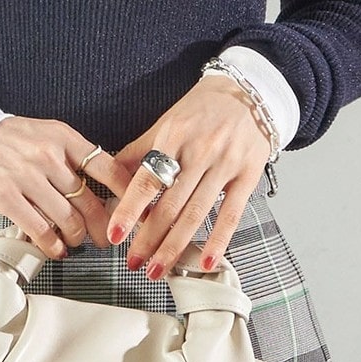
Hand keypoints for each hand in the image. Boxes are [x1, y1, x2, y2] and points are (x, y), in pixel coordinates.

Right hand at [0, 114, 132, 259]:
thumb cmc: (11, 139)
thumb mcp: (47, 134)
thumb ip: (73, 155)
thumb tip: (104, 186)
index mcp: (63, 137)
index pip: (106, 167)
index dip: (126, 193)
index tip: (135, 210)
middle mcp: (48, 155)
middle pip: (89, 200)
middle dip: (103, 227)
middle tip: (107, 238)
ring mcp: (26, 176)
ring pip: (67, 219)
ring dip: (77, 238)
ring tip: (78, 242)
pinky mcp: (5, 196)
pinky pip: (39, 229)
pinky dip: (52, 245)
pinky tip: (57, 250)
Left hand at [106, 76, 269, 278]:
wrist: (250, 92)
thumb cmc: (202, 108)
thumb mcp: (166, 122)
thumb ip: (139, 150)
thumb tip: (110, 177)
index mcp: (174, 136)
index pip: (147, 180)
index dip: (129, 210)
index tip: (115, 234)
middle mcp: (199, 151)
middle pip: (170, 205)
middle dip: (148, 239)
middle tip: (133, 262)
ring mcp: (225, 165)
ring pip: (196, 214)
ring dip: (174, 247)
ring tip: (157, 269)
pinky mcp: (248, 176)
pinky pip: (231, 214)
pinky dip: (218, 241)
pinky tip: (204, 262)